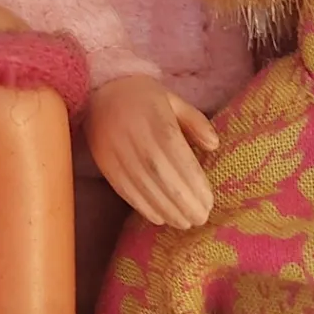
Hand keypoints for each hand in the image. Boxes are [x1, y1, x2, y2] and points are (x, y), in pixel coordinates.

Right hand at [85, 74, 219, 228]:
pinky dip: (142, 206)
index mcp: (156, 119)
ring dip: (165, 208)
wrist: (99, 91)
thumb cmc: (143, 97)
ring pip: (143, 186)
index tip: (209, 201)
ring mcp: (116, 150)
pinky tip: (159, 218)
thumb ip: (195, 121)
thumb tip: (214, 145)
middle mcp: (135, 136)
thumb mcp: (173, 100)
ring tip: (183, 223)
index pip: (178, 156)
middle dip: (182, 201)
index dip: (194, 182)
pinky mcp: (103, 162)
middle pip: (161, 175)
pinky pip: (123, 188)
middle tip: (200, 219)